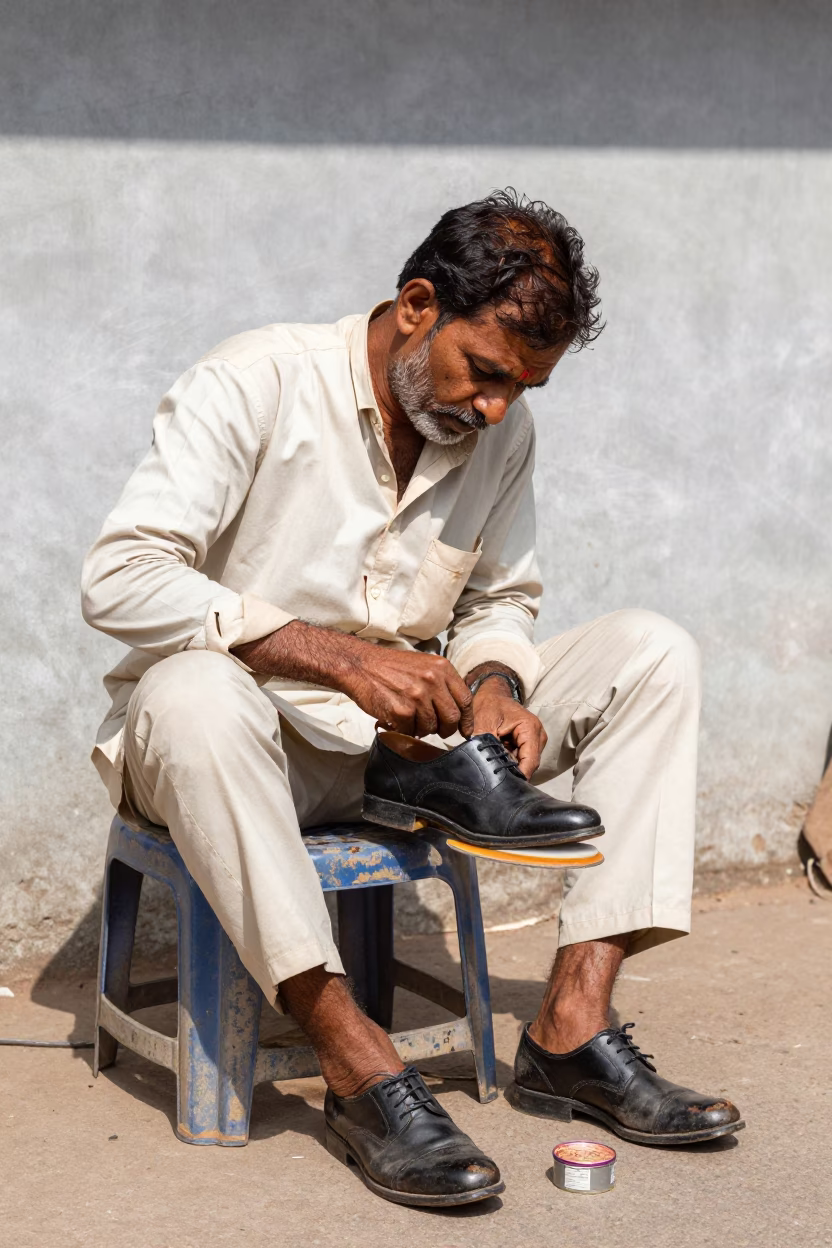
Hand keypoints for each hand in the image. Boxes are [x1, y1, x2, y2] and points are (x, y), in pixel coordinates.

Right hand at [343, 648, 474, 738]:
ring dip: (421, 728)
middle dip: (446, 729)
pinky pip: (411, 731)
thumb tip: (457, 710)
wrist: (360, 665)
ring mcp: (417, 696)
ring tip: (409, 719)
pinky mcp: (402, 710)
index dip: (467, 719)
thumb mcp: (423, 665)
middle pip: (452, 717)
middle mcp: (433, 680)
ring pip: (431, 727)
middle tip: (436, 730)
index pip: (465, 699)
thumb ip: (441, 683)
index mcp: (442, 668)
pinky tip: (396, 719)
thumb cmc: (390, 667)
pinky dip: (404, 729)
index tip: (465, 730)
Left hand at [470, 681, 546, 777]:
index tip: (503, 785)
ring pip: (525, 764)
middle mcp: (538, 735)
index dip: (518, 776)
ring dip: (510, 766)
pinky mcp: (530, 744)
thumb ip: (486, 745)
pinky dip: (510, 761)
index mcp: (530, 728)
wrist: (491, 694)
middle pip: (529, 765)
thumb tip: (486, 766)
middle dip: (512, 772)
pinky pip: (521, 759)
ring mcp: (536, 740)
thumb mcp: (482, 723)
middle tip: (494, 777)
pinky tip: (498, 759)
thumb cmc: (488, 705)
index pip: (530, 761)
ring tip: (494, 764)